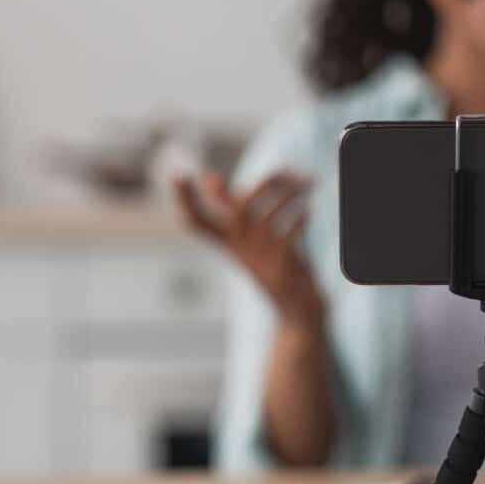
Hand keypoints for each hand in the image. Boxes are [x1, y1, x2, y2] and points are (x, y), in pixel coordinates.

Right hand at [173, 170, 325, 329]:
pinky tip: (308, 210)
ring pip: (266, 219)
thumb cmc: (276, 269)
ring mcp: (260, 264)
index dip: (185, 200)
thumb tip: (208, 175)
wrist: (299, 314)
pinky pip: (287, 238)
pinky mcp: (283, 272)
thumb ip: (231, 208)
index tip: (177, 173)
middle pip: (238, 211)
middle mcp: (241, 253)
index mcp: (229, 244)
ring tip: (308, 183)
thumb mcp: (251, 240)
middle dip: (264, 183)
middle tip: (288, 169)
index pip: (196, 221)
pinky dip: (298, 219)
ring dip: (288, 195)